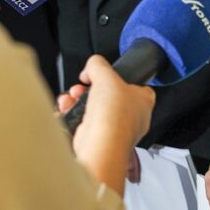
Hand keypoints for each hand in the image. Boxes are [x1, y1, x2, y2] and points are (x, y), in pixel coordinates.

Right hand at [65, 55, 154, 193]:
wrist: (100, 144)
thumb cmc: (114, 115)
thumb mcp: (106, 75)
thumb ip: (98, 65)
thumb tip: (92, 65)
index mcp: (143, 102)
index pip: (137, 86)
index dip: (120, 79)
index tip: (106, 75)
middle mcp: (131, 119)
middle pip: (108, 97)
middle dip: (89, 89)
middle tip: (81, 87)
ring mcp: (113, 132)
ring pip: (92, 110)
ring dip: (77, 101)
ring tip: (71, 98)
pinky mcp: (96, 141)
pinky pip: (81, 124)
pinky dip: (71, 116)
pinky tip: (66, 111)